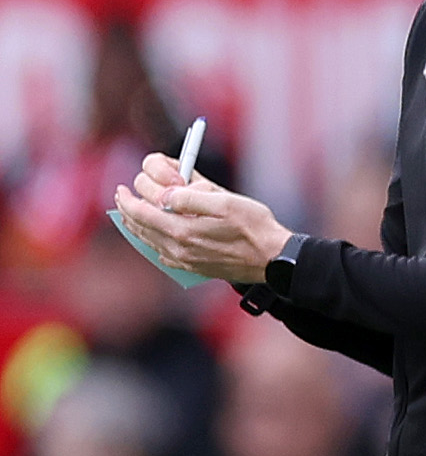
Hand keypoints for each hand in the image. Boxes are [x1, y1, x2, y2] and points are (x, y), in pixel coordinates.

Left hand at [112, 152, 291, 285]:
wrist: (271, 258)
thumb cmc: (254, 226)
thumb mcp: (225, 201)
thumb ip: (192, 196)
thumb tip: (165, 195)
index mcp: (182, 229)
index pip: (141, 212)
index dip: (127, 199)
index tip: (123, 188)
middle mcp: (178, 248)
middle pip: (140, 227)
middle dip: (128, 210)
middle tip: (123, 197)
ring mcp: (184, 260)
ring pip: (148, 241)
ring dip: (136, 226)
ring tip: (131, 214)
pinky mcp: (192, 267)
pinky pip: (161, 254)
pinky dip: (151, 241)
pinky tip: (153, 236)